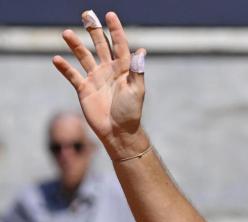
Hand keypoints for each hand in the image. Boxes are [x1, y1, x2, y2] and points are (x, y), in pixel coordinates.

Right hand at [52, 11, 148, 155]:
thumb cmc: (131, 111)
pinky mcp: (84, 89)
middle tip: (86, 14)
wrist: (118, 131)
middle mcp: (109, 70)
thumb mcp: (136, 90)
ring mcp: (96, 78)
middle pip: (101, 45)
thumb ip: (137, 71)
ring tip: (67, 33)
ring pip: (84, 56)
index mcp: (124, 68)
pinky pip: (72, 75)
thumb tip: (142, 50)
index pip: (119, 44)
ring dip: (75, 45)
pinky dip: (64, 67)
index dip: (115, 29)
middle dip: (94, 30)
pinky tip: (56, 58)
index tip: (110, 15)